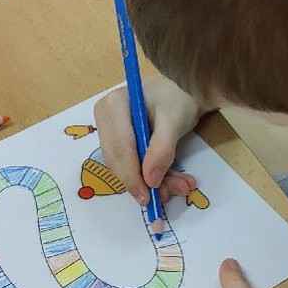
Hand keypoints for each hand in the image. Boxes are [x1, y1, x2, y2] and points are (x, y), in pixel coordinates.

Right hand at [94, 76, 202, 205]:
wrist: (182, 91)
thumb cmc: (178, 97)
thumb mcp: (174, 121)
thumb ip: (162, 148)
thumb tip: (150, 180)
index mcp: (114, 105)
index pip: (119, 146)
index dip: (132, 174)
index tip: (147, 196)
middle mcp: (105, 118)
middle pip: (117, 160)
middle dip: (142, 182)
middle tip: (166, 196)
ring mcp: (109, 131)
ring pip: (123, 167)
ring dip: (149, 182)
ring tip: (177, 187)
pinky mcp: (118, 142)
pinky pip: (129, 165)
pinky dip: (149, 176)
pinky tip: (170, 181)